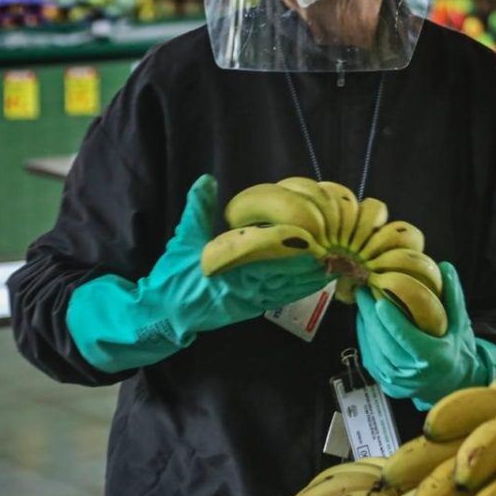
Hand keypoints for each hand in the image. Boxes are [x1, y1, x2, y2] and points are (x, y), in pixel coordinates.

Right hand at [67, 175, 333, 372]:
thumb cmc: (172, 277)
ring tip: (333, 264)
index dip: (288, 250)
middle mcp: (241, 290)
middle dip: (307, 265)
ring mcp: (248, 302)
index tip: (309, 238)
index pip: (263, 260)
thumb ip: (197, 211)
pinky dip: (297, 289)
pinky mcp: (250, 310)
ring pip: (285, 289)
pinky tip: (313, 280)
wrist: (162, 314)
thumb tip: (207, 180)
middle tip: (332, 250)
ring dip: (308, 278)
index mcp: (225, 272)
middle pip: (282, 277)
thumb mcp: (182, 241)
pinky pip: (279, 298)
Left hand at [355, 261, 495, 409]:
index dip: (392, 321)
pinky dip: (366, 339)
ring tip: (361, 303)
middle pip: (385, 343)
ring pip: (374, 352)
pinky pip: (371, 360)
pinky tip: (365, 321)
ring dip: (365, 326)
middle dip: (370, 316)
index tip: (379, 301)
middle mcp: (414, 374)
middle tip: (362, 292)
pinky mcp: (388, 386)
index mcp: (434, 358)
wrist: (455, 383)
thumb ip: (453, 296)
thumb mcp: (461, 324)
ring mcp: (399, 383)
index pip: (408, 338)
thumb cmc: (458, 350)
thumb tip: (445, 267)